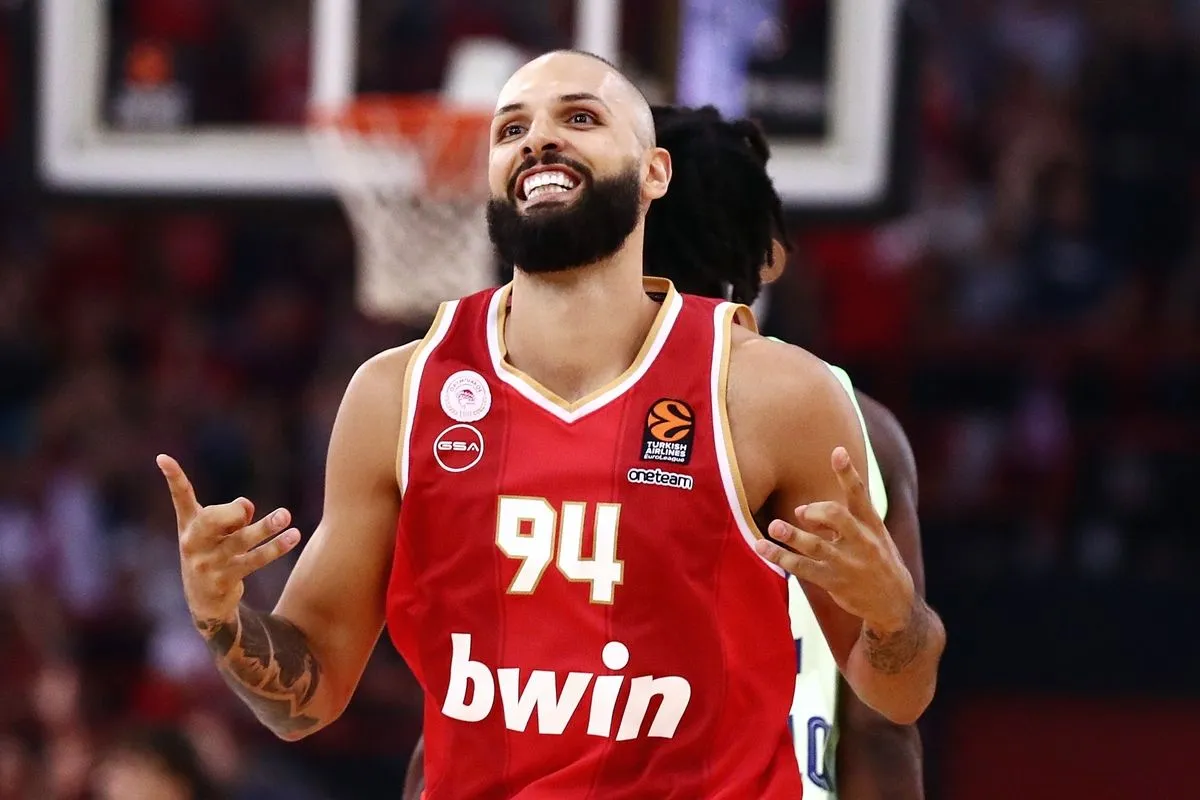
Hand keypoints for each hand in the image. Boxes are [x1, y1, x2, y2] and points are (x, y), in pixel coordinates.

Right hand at [157, 454, 301, 624]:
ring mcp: (208, 563)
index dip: (173, 478)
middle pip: (212, 520)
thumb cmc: (213, 553)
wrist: (205, 601)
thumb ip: (230, 514)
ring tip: (285, 515)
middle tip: (248, 510)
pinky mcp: (224, 579)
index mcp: (189, 525)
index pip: (180, 497)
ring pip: (241, 540)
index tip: (163, 457)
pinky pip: (255, 559)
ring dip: (265, 527)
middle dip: (233, 513)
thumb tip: (247, 507)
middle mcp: (194, 543)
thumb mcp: (217, 533)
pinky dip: (276, 547)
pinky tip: (294, 536)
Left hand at [756, 447, 914, 632]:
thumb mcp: (872, 535)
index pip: (860, 495)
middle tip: (801, 512)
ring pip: (815, 544)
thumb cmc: (877, 560)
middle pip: (836, 515)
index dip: (848, 473)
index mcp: (872, 525)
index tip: (837, 451)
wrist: (894, 604)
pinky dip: (780, 557)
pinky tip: (762, 548)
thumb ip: (841, 519)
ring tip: (773, 527)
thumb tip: (800, 509)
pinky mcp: (833, 581)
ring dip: (791, 534)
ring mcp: (847, 562)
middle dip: (816, 509)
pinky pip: (802, 567)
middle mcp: (861, 541)